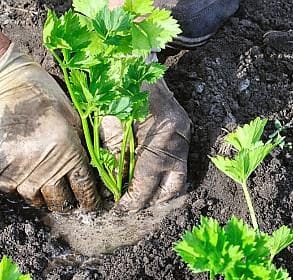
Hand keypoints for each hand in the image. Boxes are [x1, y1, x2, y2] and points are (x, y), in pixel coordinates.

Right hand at [0, 44, 99, 211]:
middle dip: (66, 203)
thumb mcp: (72, 115)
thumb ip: (82, 143)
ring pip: (34, 198)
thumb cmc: (41, 94)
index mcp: (68, 150)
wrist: (2, 84)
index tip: (92, 205)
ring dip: (41, 198)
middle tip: (68, 202)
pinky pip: (11, 190)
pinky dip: (17, 188)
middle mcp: (45, 165)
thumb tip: (95, 168)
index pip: (84, 186)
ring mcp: (20, 170)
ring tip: (44, 192)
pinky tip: (23, 179)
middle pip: (59, 200)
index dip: (90, 199)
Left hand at [101, 78, 190, 211]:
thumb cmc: (116, 88)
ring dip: (160, 192)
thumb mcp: (108, 124)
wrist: (133, 57)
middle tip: (131, 207)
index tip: (119, 208)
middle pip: (173, 187)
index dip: (133, 199)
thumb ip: (114, 158)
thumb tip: (113, 189)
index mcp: (159, 135)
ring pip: (179, 177)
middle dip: (152, 202)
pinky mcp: (183, 129)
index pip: (147, 181)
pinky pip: (177, 162)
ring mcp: (184, 133)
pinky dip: (163, 175)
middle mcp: (178, 137)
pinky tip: (147, 179)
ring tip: (139, 198)